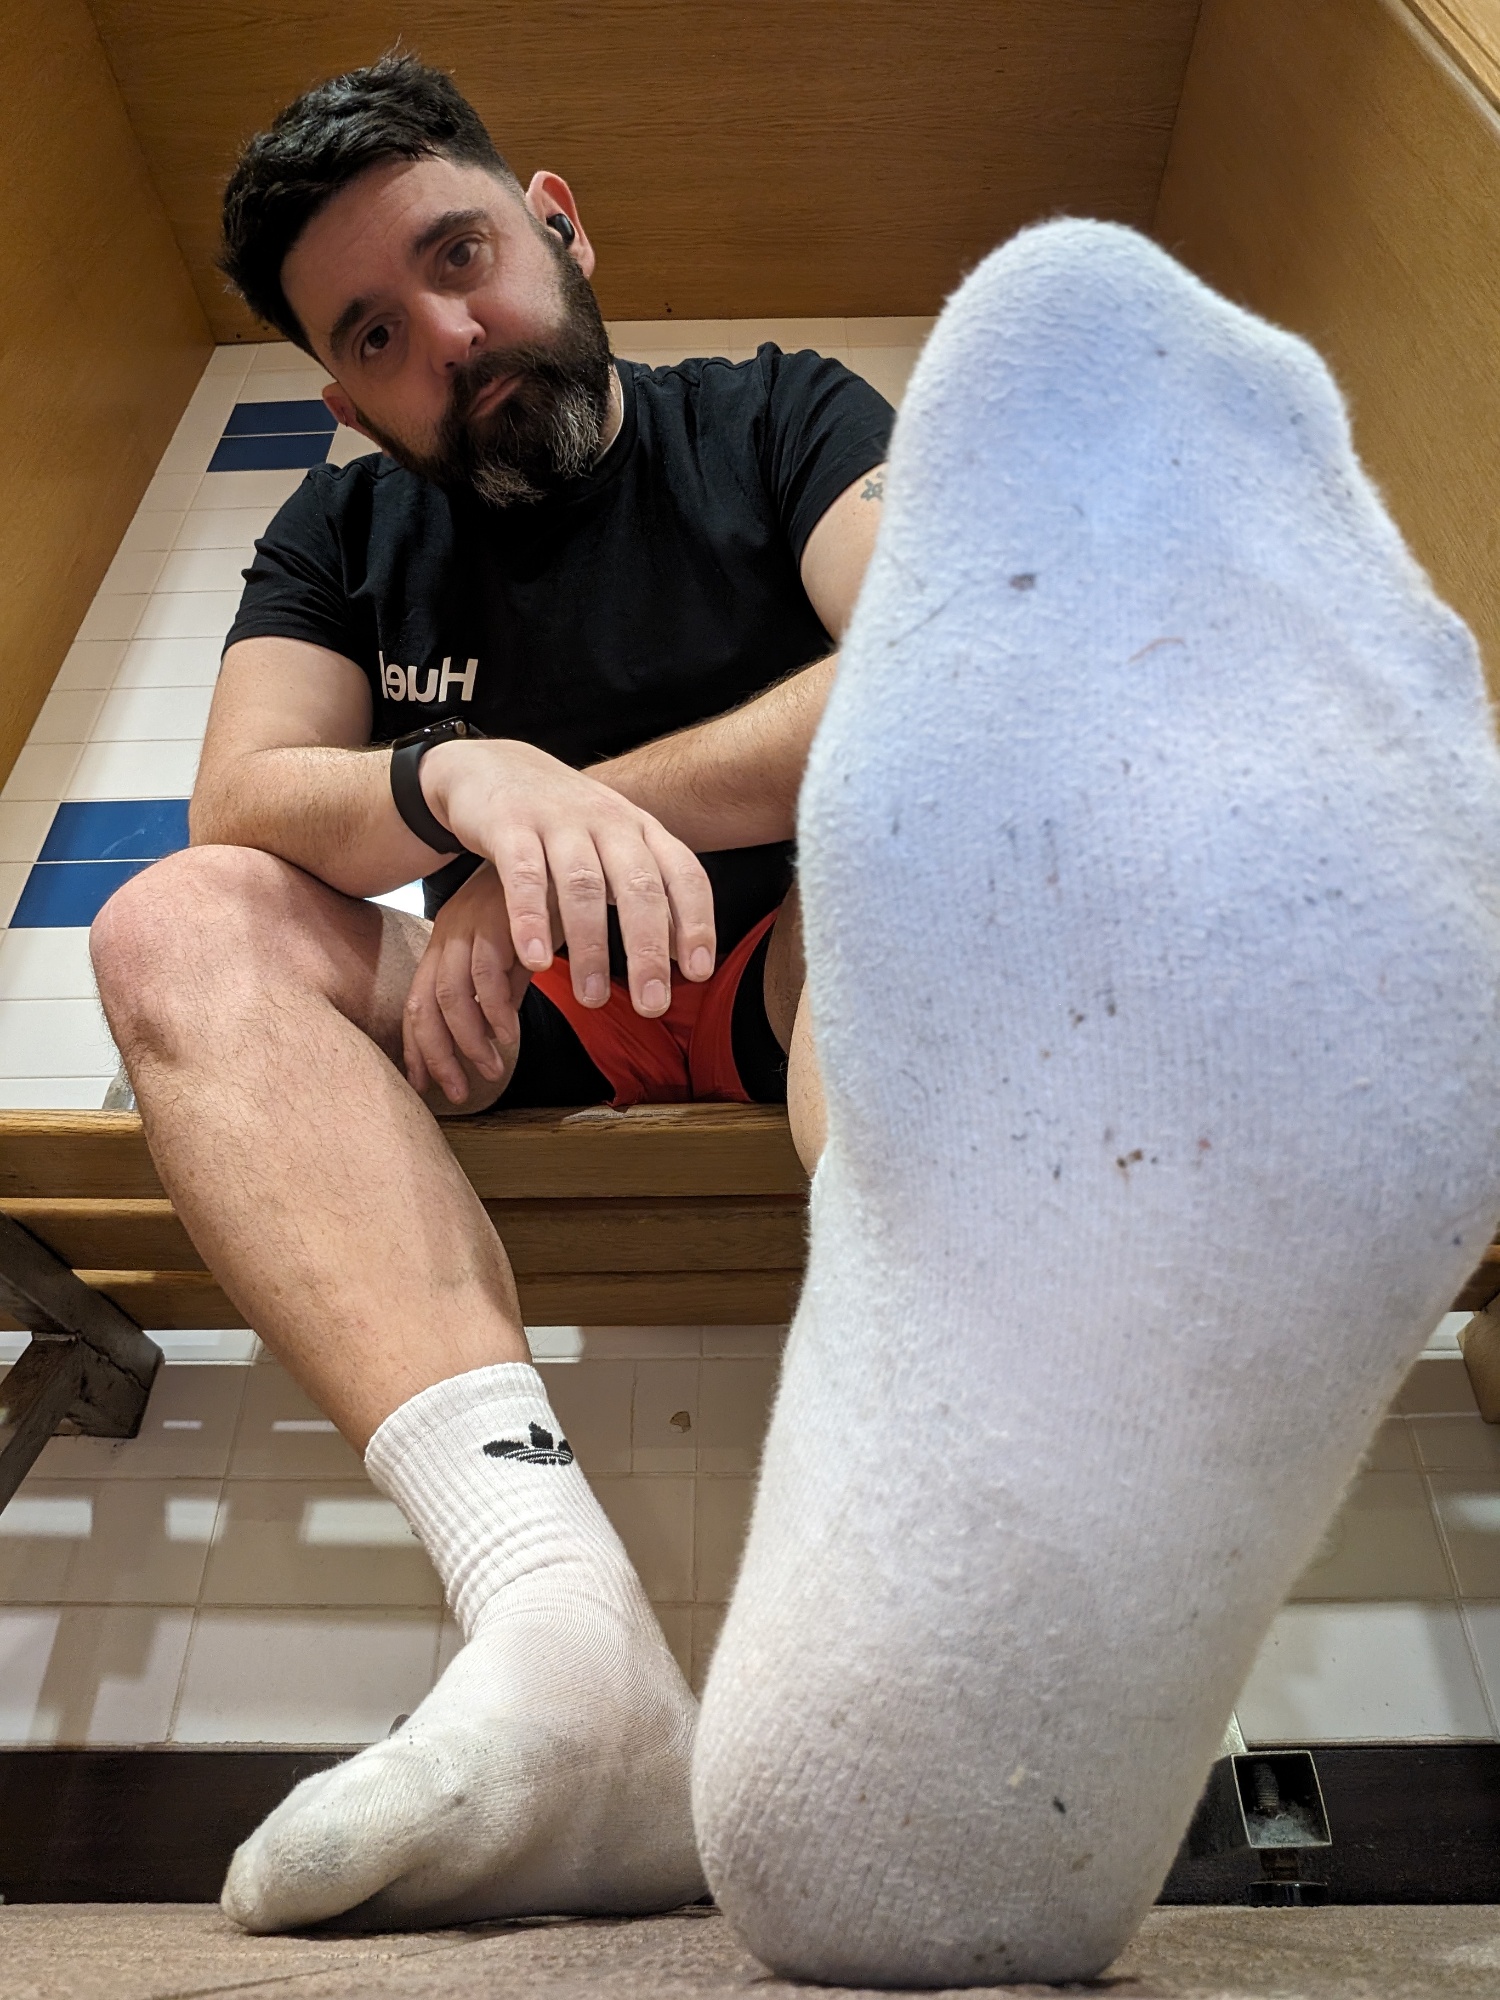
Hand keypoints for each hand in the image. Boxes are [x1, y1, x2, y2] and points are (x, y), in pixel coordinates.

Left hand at [402, 861, 529, 1104]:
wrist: (571, 843)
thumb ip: (507, 984)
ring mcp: (469, 925)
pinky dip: (495, 1012)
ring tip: (492, 1070)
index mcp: (449, 939)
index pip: (420, 1002)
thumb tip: (498, 1028)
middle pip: (424, 1006)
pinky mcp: (496, 919)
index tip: (429, 1084)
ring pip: (450, 997)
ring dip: (468, 1042)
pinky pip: (485, 975)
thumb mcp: (521, 947)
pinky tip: (511, 1035)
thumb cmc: (550, 895)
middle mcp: (449, 932)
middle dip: (437, 1056)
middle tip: (457, 1093)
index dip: (420, 1048)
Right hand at [418, 737, 715, 1017]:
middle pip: (638, 886)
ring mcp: (559, 820)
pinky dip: (531, 919)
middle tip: (651, 1004)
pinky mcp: (510, 824)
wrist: (492, 765)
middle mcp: (608, 821)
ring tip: (591, 999)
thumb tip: (686, 955)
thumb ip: (651, 893)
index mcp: (641, 829)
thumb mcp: (616, 846)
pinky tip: (536, 961)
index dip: (695, 923)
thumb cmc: (565, 821)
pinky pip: (524, 876)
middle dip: (648, 949)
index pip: (683, 874)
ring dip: (591, 946)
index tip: (699, 973)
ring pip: (583, 886)